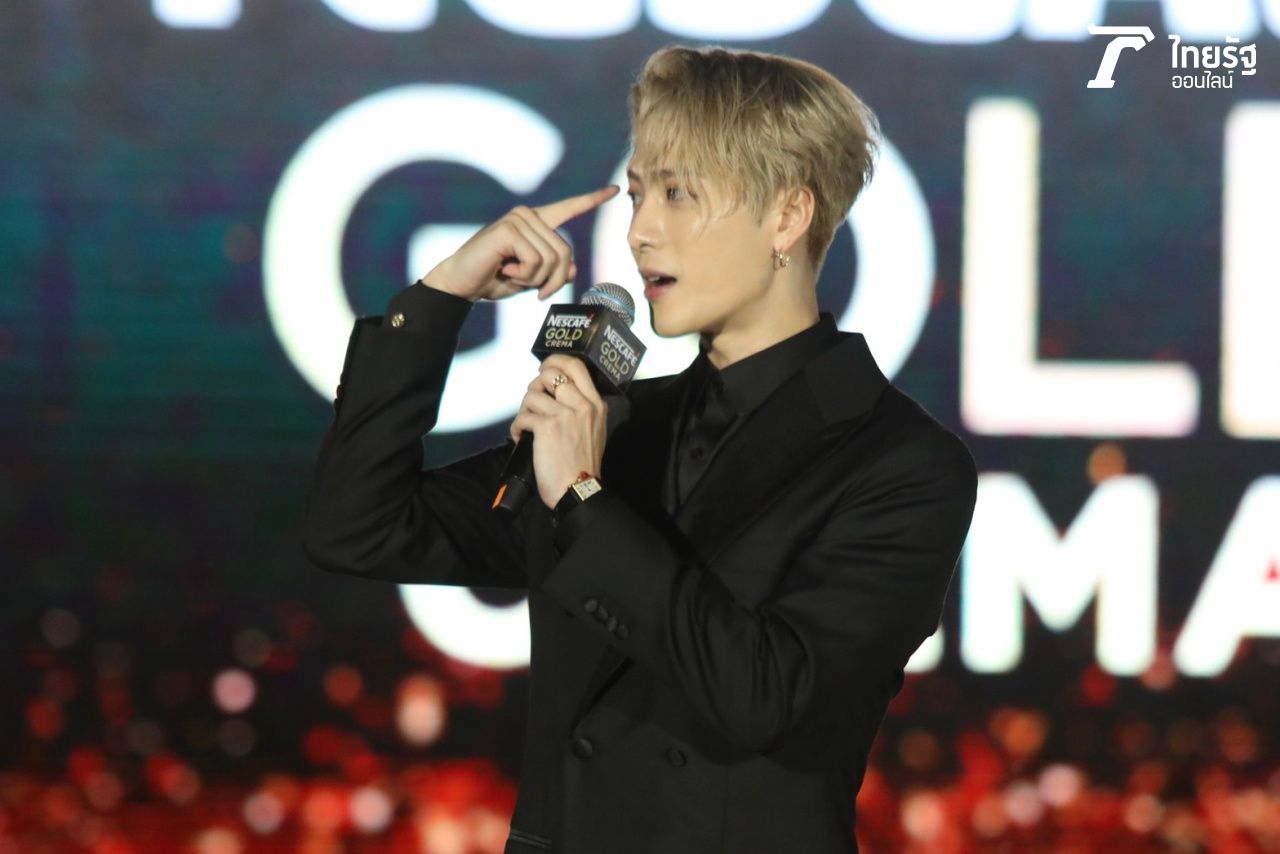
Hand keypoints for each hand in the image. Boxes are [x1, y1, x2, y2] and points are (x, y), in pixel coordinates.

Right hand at [419, 185, 619, 302]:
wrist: (461, 285)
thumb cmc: (494, 280)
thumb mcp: (531, 279)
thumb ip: (553, 272)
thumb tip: (573, 269)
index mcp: (536, 223)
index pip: (569, 208)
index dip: (592, 200)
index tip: (615, 189)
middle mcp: (529, 215)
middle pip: (566, 251)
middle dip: (555, 280)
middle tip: (538, 292)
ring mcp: (518, 218)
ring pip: (552, 258)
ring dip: (536, 279)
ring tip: (514, 276)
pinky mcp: (508, 229)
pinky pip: (535, 260)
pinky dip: (524, 275)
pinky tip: (505, 270)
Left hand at [509, 354, 607, 508]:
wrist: (578, 489)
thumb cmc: (584, 463)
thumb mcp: (594, 429)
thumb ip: (581, 408)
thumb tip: (555, 393)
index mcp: (596, 404)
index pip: (577, 366)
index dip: (555, 361)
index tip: (544, 369)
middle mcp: (583, 405)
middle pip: (551, 374)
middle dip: (535, 385)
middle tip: (533, 401)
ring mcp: (564, 415)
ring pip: (532, 395)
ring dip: (524, 410)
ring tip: (527, 426)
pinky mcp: (546, 427)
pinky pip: (522, 417)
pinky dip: (517, 428)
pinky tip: (521, 438)